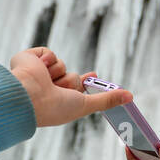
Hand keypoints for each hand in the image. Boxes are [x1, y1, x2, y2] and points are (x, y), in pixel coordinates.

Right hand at [8, 47, 132, 126]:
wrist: (29, 96)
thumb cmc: (54, 107)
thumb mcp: (85, 105)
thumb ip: (107, 100)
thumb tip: (131, 97)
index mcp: (58, 100)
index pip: (76, 87)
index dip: (85, 81)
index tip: (92, 75)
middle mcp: (48, 87)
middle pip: (73, 76)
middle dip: (70, 81)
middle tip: (59, 90)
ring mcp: (37, 73)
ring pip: (62, 63)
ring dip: (58, 72)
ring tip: (45, 82)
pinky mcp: (29, 59)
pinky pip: (49, 52)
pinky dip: (46, 59)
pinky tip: (38, 69)